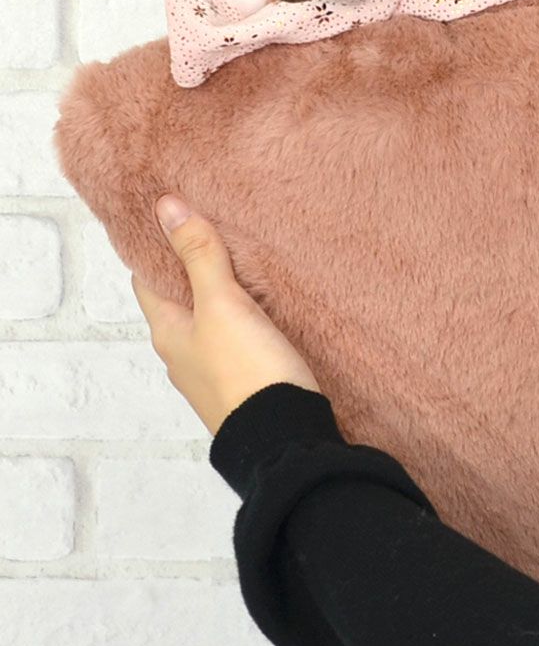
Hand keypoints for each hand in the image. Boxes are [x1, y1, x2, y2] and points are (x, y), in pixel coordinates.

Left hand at [131, 193, 321, 435]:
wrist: (285, 437)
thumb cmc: (248, 372)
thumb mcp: (223, 305)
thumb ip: (199, 257)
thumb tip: (167, 207)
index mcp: (168, 333)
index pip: (147, 280)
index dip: (156, 248)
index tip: (172, 218)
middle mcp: (183, 355)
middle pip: (180, 302)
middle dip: (193, 270)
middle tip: (216, 233)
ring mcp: (214, 373)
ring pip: (210, 323)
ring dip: (222, 298)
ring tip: (246, 267)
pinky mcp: (246, 385)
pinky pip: (237, 343)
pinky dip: (245, 321)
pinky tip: (266, 312)